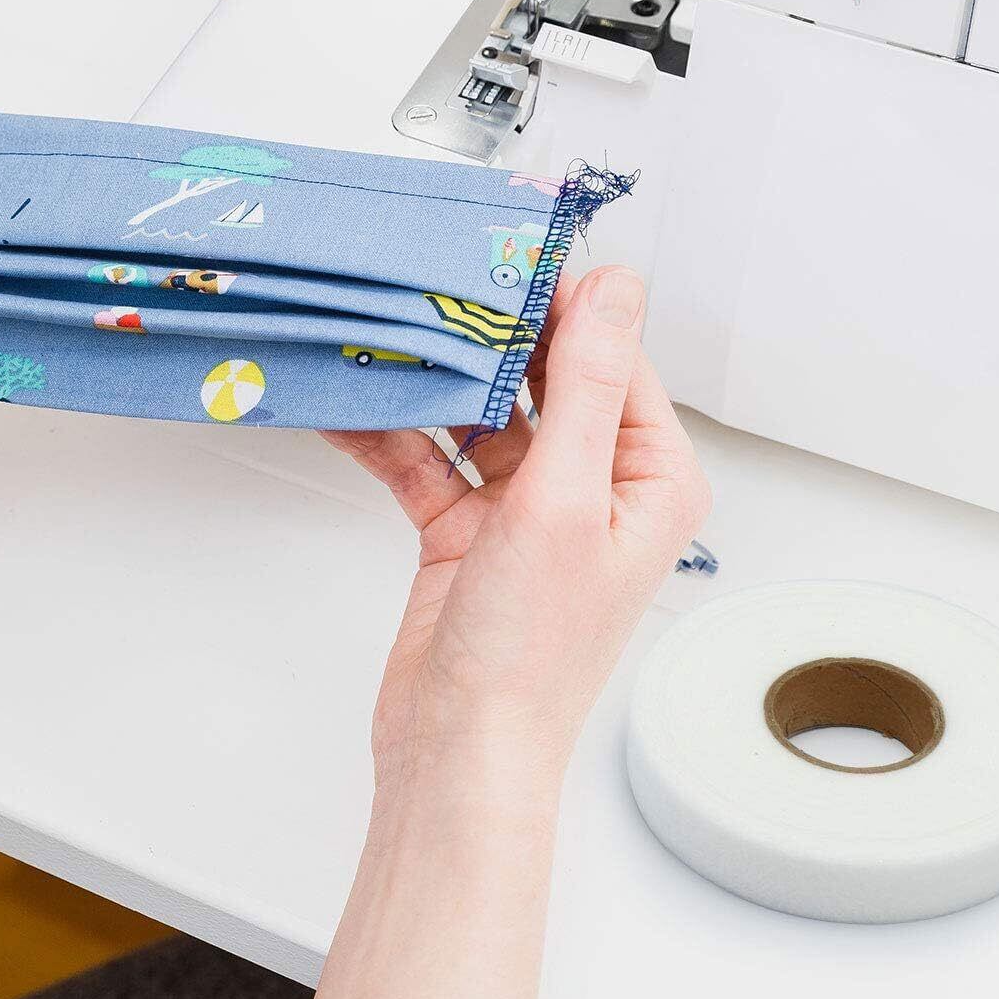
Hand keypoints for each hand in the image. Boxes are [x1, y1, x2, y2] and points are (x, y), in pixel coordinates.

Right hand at [326, 265, 710, 794]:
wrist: (457, 748)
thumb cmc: (531, 649)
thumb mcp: (565, 498)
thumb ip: (584, 386)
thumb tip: (614, 288)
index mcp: (646, 477)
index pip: (610, 359)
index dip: (563, 303)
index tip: (510, 250)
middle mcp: (593, 485)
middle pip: (540, 380)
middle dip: (488, 336)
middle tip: (437, 278)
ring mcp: (526, 506)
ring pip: (478, 414)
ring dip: (433, 381)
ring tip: (387, 331)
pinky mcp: (466, 527)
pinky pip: (428, 459)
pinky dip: (392, 434)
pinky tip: (351, 405)